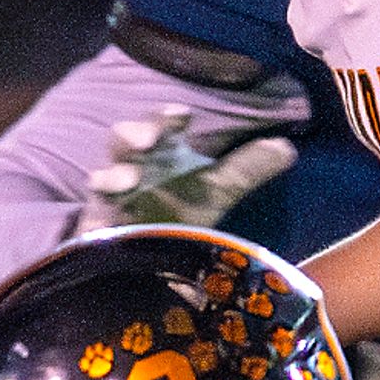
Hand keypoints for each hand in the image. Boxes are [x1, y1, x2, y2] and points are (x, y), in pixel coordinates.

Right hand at [83, 107, 301, 231]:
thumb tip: (287, 147)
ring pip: (104, 176)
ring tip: (129, 179)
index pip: (161, 126)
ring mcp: (112, 199)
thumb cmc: (181, 217)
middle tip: (149, 138)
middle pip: (125, 142)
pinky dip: (99, 216)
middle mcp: (134, 170)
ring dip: (114, 173)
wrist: (153, 265)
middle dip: (133, 135)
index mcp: (161, 156)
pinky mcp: (98, 230)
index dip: (166, 118)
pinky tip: (108, 215)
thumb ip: (247, 169)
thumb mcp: (218, 191)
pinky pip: (92, 218)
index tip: (181, 114)